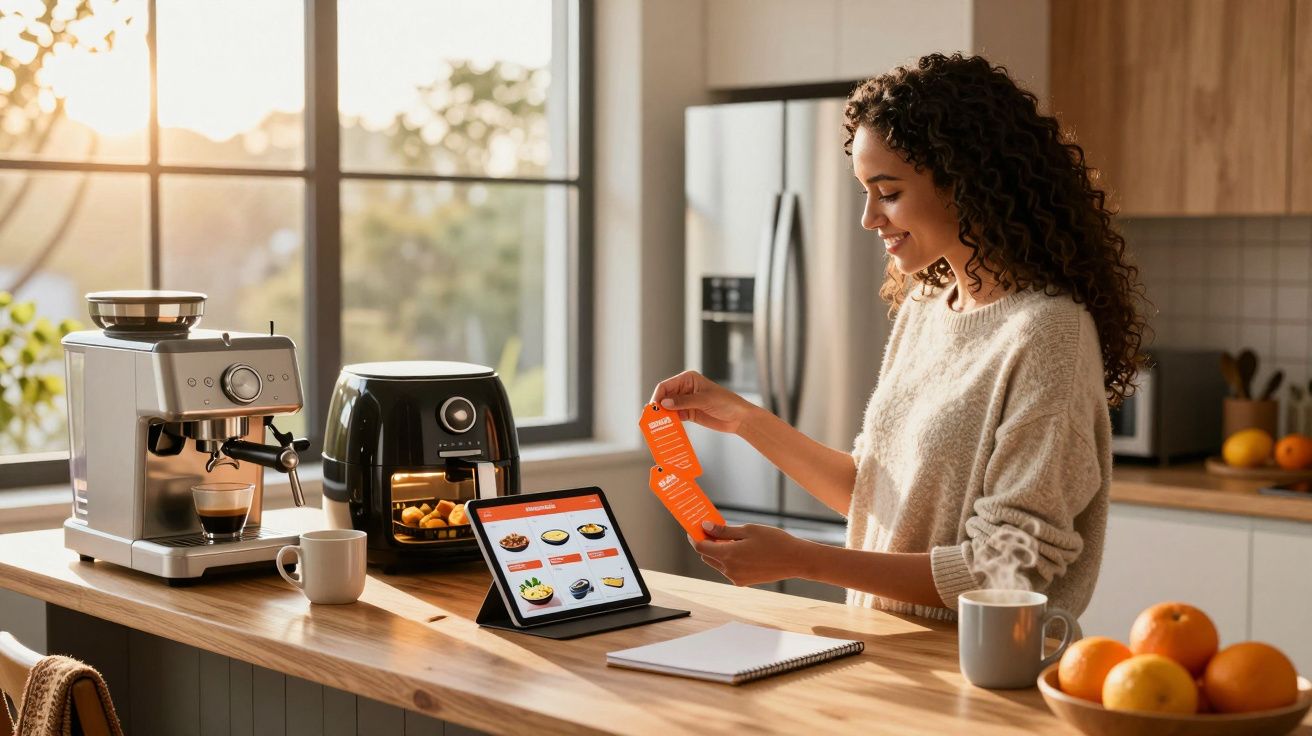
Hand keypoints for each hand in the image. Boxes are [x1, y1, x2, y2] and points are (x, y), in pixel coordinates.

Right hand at [649, 370, 757, 434]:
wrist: (739, 417)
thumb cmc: (726, 402)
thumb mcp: (704, 400)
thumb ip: (683, 401)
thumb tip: (664, 403)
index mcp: (687, 379)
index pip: (666, 386)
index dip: (657, 396)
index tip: (653, 408)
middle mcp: (684, 389)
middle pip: (664, 397)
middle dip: (658, 407)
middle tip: (650, 419)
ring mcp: (686, 402)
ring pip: (668, 408)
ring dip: (663, 416)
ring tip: (655, 426)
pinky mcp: (688, 413)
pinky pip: (675, 417)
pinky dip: (670, 422)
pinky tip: (666, 428)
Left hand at [690, 522, 808, 585]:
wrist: (795, 560)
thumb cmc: (774, 541)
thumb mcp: (748, 530)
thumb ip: (724, 530)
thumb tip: (705, 527)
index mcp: (729, 555)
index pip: (701, 547)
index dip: (695, 537)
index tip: (694, 528)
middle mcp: (729, 570)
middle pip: (707, 556)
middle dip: (705, 543)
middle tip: (711, 529)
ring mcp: (736, 578)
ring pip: (717, 563)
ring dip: (717, 551)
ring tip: (728, 537)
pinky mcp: (744, 582)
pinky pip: (728, 570)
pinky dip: (727, 559)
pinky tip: (739, 548)